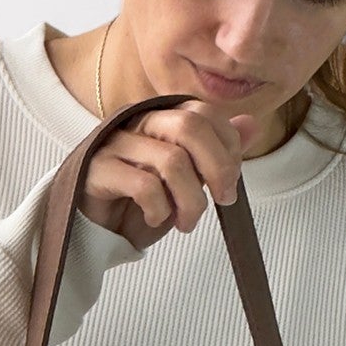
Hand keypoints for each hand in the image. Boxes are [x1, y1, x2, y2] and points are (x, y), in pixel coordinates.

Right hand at [79, 99, 261, 250]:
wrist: (96, 231)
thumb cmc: (140, 204)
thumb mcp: (188, 181)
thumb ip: (215, 153)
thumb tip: (250, 124)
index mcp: (163, 118)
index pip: (205, 113)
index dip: (228, 147)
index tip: (230, 184)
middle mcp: (140, 122)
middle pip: (190, 126)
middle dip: (217, 168)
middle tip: (222, 200)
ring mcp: (117, 143)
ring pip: (172, 161)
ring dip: (190, 200)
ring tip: (185, 222)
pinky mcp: (98, 169)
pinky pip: (144, 185)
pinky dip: (160, 209)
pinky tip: (155, 219)